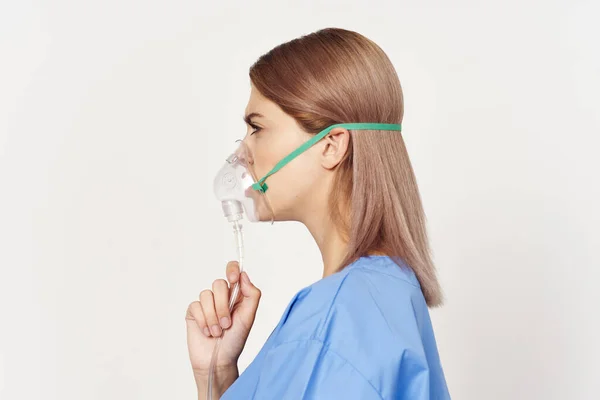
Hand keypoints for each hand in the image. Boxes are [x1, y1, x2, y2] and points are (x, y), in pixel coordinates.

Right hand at [185, 261, 261, 380]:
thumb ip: (251, 295)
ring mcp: (206, 304)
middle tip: (227, 324)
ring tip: (217, 332)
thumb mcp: (249, 317)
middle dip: (223, 306)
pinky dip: (203, 321)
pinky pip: (196, 306)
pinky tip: (207, 332)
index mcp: (236, 295)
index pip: (233, 271)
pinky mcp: (194, 312)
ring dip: (213, 317)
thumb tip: (244, 276)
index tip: (233, 279)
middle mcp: (221, 296)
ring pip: (206, 295)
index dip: (232, 270)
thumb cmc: (235, 340)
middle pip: (218, 284)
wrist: (218, 360)